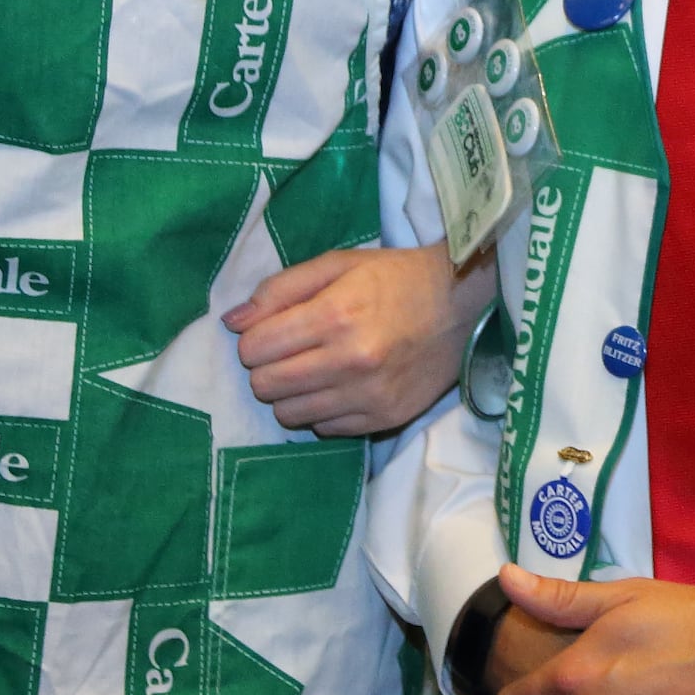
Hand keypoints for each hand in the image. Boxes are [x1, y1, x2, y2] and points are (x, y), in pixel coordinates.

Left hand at [228, 244, 487, 435]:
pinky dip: (321, 411)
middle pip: (266, 386)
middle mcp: (349, 360)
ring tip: (313, 371)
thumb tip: (233, 322)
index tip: (270, 333)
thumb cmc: (395, 278)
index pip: (255, 348)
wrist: (461, 305)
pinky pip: (325, 429)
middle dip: (266, 369)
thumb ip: (280, 290)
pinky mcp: (384, 419)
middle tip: (288, 353)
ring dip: (291, 394)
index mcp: (334, 315)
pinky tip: (339, 387)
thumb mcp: (337, 265)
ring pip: (289, 415)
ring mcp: (368, 395)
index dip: (253, 340)